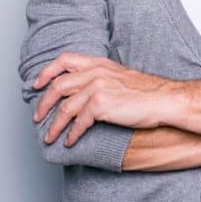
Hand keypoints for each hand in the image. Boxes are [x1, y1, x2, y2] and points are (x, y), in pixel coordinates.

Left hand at [32, 53, 177, 145]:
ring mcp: (97, 88)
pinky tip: (70, 141)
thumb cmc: (146, 91)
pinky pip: (79, 122)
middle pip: (58, 86)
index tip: (37, 85)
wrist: (163, 99)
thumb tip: (81, 92)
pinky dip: (72, 134)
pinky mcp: (101, 105)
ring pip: (65, 108)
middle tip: (37, 116)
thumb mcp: (118, 75)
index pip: (64, 60)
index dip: (47, 72)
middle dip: (44, 103)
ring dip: (54, 125)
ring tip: (50, 136)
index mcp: (98, 63)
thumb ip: (99, 77)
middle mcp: (95, 73)